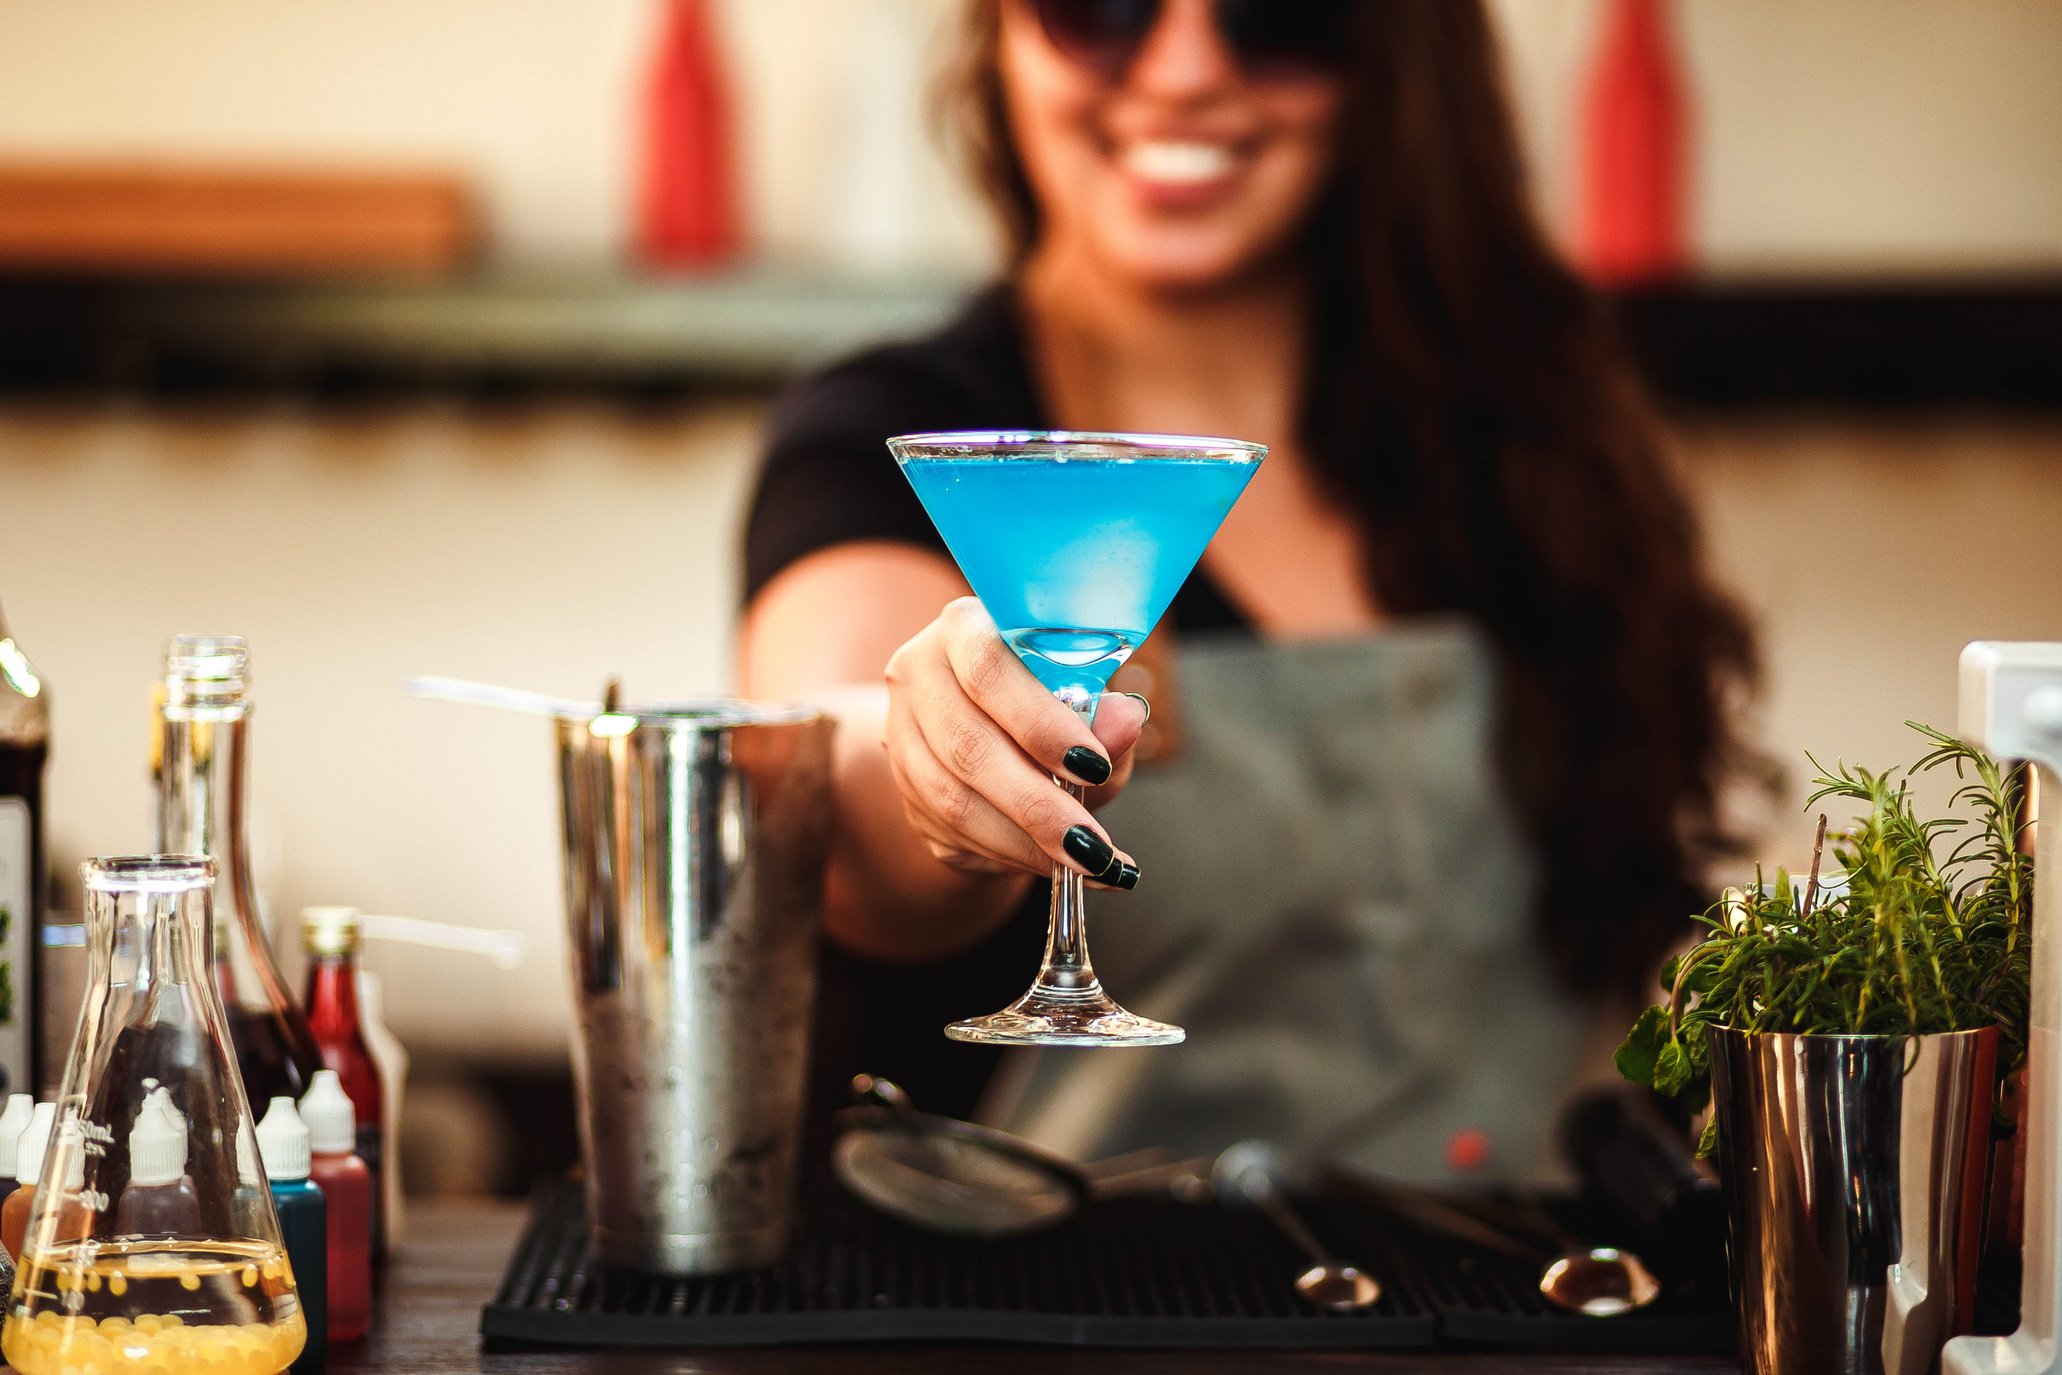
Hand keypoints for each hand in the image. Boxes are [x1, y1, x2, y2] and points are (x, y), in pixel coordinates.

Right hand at [883, 597, 1147, 886]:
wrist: (993, 733)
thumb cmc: (1047, 703)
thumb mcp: (1086, 701)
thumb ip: (1105, 713)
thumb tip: (1126, 721)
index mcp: (965, 628)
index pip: (988, 670)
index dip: (1039, 722)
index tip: (1092, 765)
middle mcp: (919, 673)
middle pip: (968, 746)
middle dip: (1038, 804)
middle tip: (1093, 845)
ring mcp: (901, 733)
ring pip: (954, 799)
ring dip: (1026, 842)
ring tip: (1089, 864)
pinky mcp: (904, 788)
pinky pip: (952, 833)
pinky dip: (1012, 856)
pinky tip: (1058, 866)